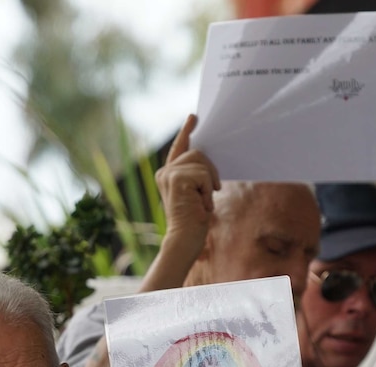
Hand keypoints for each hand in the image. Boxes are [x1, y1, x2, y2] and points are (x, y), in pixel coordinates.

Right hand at [154, 114, 220, 266]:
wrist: (184, 240)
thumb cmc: (193, 222)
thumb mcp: (197, 194)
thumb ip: (197, 176)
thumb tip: (207, 160)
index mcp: (168, 174)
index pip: (179, 147)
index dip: (187, 131)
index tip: (194, 116)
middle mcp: (164, 172)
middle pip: (198, 152)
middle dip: (211, 171)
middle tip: (211, 193)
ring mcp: (168, 174)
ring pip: (202, 163)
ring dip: (209, 183)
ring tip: (202, 202)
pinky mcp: (177, 178)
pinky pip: (205, 174)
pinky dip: (208, 190)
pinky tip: (200, 204)